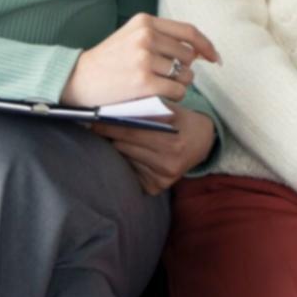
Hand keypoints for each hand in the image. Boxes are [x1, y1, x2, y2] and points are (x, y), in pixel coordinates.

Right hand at [62, 13, 219, 107]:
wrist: (77, 80)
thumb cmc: (108, 61)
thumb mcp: (131, 37)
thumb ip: (160, 37)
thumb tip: (198, 51)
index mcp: (145, 22)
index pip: (188, 31)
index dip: (206, 45)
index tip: (214, 58)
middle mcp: (146, 36)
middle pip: (188, 55)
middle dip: (186, 69)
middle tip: (171, 79)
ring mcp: (144, 58)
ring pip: (185, 75)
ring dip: (180, 85)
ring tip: (162, 87)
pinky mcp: (143, 81)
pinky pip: (176, 91)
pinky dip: (174, 97)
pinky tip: (161, 97)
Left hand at [93, 110, 215, 194]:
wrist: (202, 142)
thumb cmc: (182, 121)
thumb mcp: (171, 110)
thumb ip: (148, 109)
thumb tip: (113, 108)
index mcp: (172, 142)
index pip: (132, 132)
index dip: (110, 126)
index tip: (94, 120)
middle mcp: (168, 163)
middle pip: (124, 147)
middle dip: (111, 136)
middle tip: (98, 126)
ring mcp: (162, 178)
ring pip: (125, 160)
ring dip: (118, 149)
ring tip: (115, 138)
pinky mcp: (156, 188)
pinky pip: (131, 172)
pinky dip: (128, 161)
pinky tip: (131, 153)